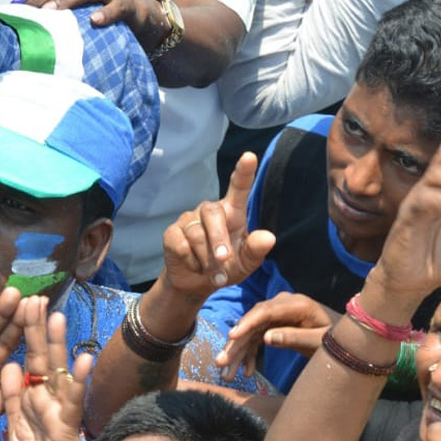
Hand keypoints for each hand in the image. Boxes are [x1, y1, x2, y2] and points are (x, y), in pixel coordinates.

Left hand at [2, 298, 96, 440]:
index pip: (25, 358)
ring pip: (57, 371)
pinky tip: (84, 359)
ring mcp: (58, 408)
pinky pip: (72, 400)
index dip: (21, 334)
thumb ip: (11, 397)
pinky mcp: (68, 426)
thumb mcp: (15, 428)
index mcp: (30, 396)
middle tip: (35, 298)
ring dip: (57, 344)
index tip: (18, 307)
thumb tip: (9, 364)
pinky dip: (78, 380)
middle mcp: (46, 396)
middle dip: (37, 328)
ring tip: (57, 317)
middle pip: (40, 356)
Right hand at [161, 152, 274, 301]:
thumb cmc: (226, 267)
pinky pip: (180, 244)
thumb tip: (269, 237)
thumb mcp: (245, 265)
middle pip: (212, 213)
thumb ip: (256, 251)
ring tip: (213, 273)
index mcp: (232, 212)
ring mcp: (188, 220)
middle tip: (224, 260)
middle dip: (218, 239)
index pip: (238, 188)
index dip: (243, 172)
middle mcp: (209, 211)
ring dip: (206, 259)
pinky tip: (194, 265)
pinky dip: (191, 261)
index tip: (249, 156)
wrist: (196, 283)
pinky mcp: (172, 233)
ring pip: (196, 235)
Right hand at [217, 292, 336, 379]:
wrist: (346, 339)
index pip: (265, 311)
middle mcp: (282, 305)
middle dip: (236, 344)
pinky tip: (247, 372)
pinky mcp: (274, 325)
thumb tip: (266, 338)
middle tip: (221, 363)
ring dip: (238, 353)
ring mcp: (277, 315)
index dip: (247, 323)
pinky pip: (257, 339)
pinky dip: (251, 355)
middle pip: (253, 323)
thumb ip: (296, 337)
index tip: (232, 337)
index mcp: (296, 304)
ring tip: (227, 374)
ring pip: (251, 333)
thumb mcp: (321, 341)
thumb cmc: (338, 339)